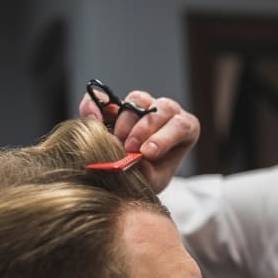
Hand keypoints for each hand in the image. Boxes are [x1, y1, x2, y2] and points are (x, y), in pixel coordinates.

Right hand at [79, 88, 198, 192]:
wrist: (129, 175)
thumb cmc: (151, 175)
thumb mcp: (154, 181)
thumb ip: (150, 174)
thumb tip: (139, 163)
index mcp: (184, 128)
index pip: (182, 126)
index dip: (164, 138)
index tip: (147, 153)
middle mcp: (165, 111)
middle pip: (160, 109)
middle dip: (143, 129)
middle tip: (129, 148)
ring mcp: (141, 104)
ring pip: (137, 100)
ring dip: (125, 121)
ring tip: (115, 142)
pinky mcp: (116, 103)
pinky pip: (105, 97)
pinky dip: (96, 105)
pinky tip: (93, 119)